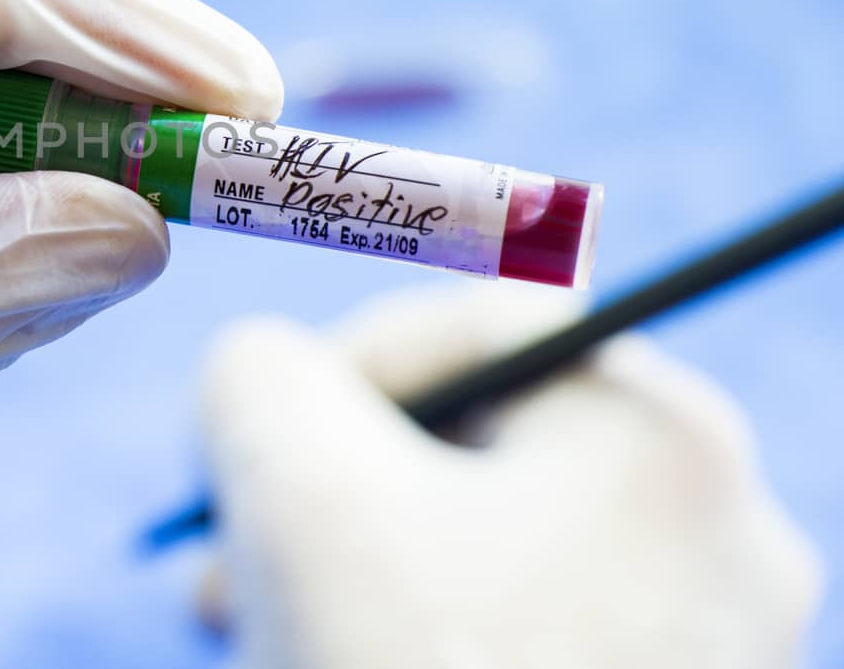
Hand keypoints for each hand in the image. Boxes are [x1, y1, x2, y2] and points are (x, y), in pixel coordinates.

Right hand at [199, 285, 821, 668]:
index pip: (478, 318)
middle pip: (478, 438)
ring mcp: (705, 640)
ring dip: (353, 565)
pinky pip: (521, 627)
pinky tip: (337, 668)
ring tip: (256, 628)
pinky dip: (417, 634)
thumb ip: (259, 372)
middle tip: (235, 555)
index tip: (255, 446)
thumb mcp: (289, 489)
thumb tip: (267, 377)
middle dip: (329, 487)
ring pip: (487, 541)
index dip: (341, 362)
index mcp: (658, 436)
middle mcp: (716, 530)